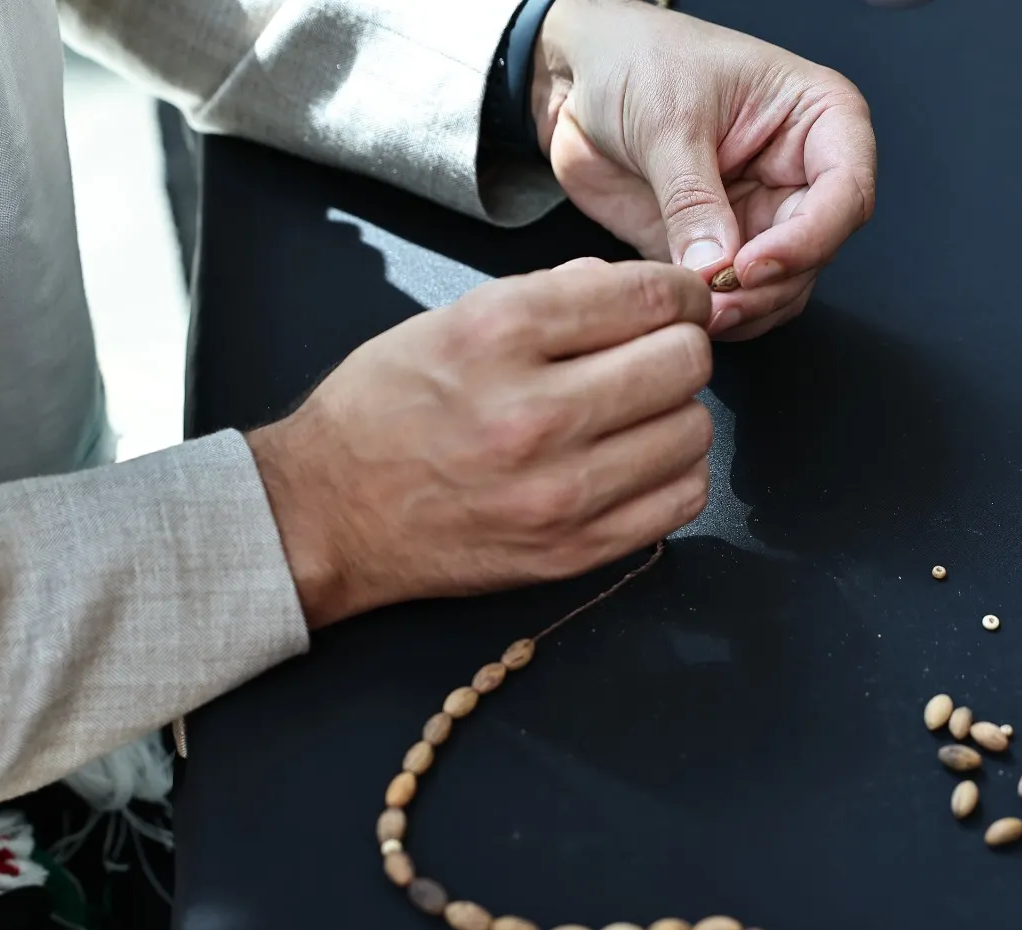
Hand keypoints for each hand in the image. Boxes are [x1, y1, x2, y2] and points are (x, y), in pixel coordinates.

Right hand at [248, 259, 713, 627]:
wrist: (327, 514)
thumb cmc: (383, 409)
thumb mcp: (451, 319)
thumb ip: (551, 295)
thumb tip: (632, 287)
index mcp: (502, 333)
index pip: (650, 296)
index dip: (682, 293)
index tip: (680, 302)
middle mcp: (536, 411)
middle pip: (686, 362)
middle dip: (682, 348)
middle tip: (655, 357)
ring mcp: (559, 490)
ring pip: (694, 431)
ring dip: (678, 414)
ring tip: (639, 414)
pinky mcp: (573, 549)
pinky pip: (681, 500)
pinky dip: (675, 473)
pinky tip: (641, 461)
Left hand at [533, 0, 876, 340]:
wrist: (581, 78)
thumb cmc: (638, 60)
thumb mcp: (668, 120)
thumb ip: (693, 198)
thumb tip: (715, 266)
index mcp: (816, 120)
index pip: (848, 192)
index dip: (809, 239)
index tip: (751, 264)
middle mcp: (800, 174)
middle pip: (817, 252)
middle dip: (768, 285)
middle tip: (716, 298)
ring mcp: (761, 217)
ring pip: (783, 288)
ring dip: (745, 309)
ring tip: (697, 308)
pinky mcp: (719, 251)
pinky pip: (737, 300)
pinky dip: (714, 313)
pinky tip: (681, 305)